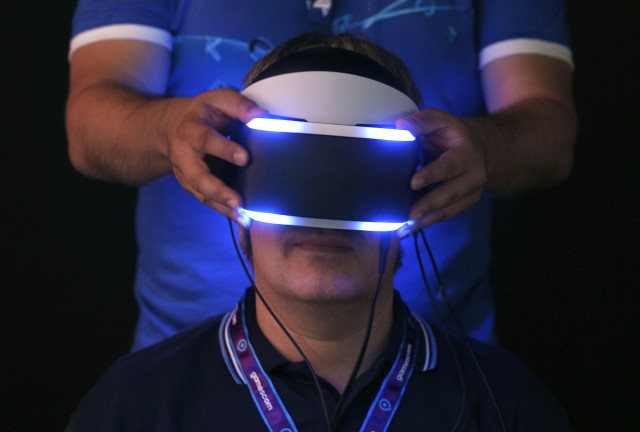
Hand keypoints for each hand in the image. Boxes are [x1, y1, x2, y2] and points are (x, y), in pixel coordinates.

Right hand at [167, 88, 266, 223]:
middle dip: (217, 190)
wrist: (174, 127)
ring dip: (222, 206)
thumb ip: (239, 105)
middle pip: (197, 176)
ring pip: (201, 193)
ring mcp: (186, 174)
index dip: (224, 149)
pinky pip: (207, 200)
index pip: (205, 140)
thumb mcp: (218, 100)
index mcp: (190, 130)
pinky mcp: (193, 186)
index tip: (245, 158)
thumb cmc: (203, 113)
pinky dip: (223, 211)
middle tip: (238, 202)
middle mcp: (184, 155)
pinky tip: (241, 218)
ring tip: (243, 217)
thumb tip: (261, 116)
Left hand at [396, 108, 487, 233]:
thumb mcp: (441, 121)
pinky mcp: (465, 203)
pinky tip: (411, 228)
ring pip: (448, 210)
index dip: (432, 175)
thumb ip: (422, 122)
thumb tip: (400, 126)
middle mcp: (473, 176)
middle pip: (450, 194)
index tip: (414, 183)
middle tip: (409, 214)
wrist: (482, 149)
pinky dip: (429, 222)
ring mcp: (471, 193)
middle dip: (429, 205)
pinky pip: (446, 215)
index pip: (448, 166)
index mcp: (467, 154)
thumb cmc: (454, 135)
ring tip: (405, 228)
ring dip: (426, 220)